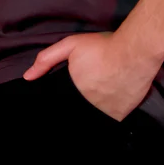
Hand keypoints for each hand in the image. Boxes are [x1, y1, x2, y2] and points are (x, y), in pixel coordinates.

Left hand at [22, 31, 160, 121]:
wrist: (135, 51)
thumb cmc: (103, 47)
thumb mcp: (71, 45)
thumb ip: (47, 59)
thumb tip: (27, 77)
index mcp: (72, 90)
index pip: (63, 102)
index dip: (65, 98)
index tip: (70, 93)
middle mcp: (86, 104)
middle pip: (78, 108)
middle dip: (80, 101)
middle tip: (88, 88)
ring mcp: (103, 112)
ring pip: (93, 115)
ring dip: (93, 108)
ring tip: (99, 94)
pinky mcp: (119, 115)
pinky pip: (109, 119)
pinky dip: (107, 113)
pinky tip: (109, 102)